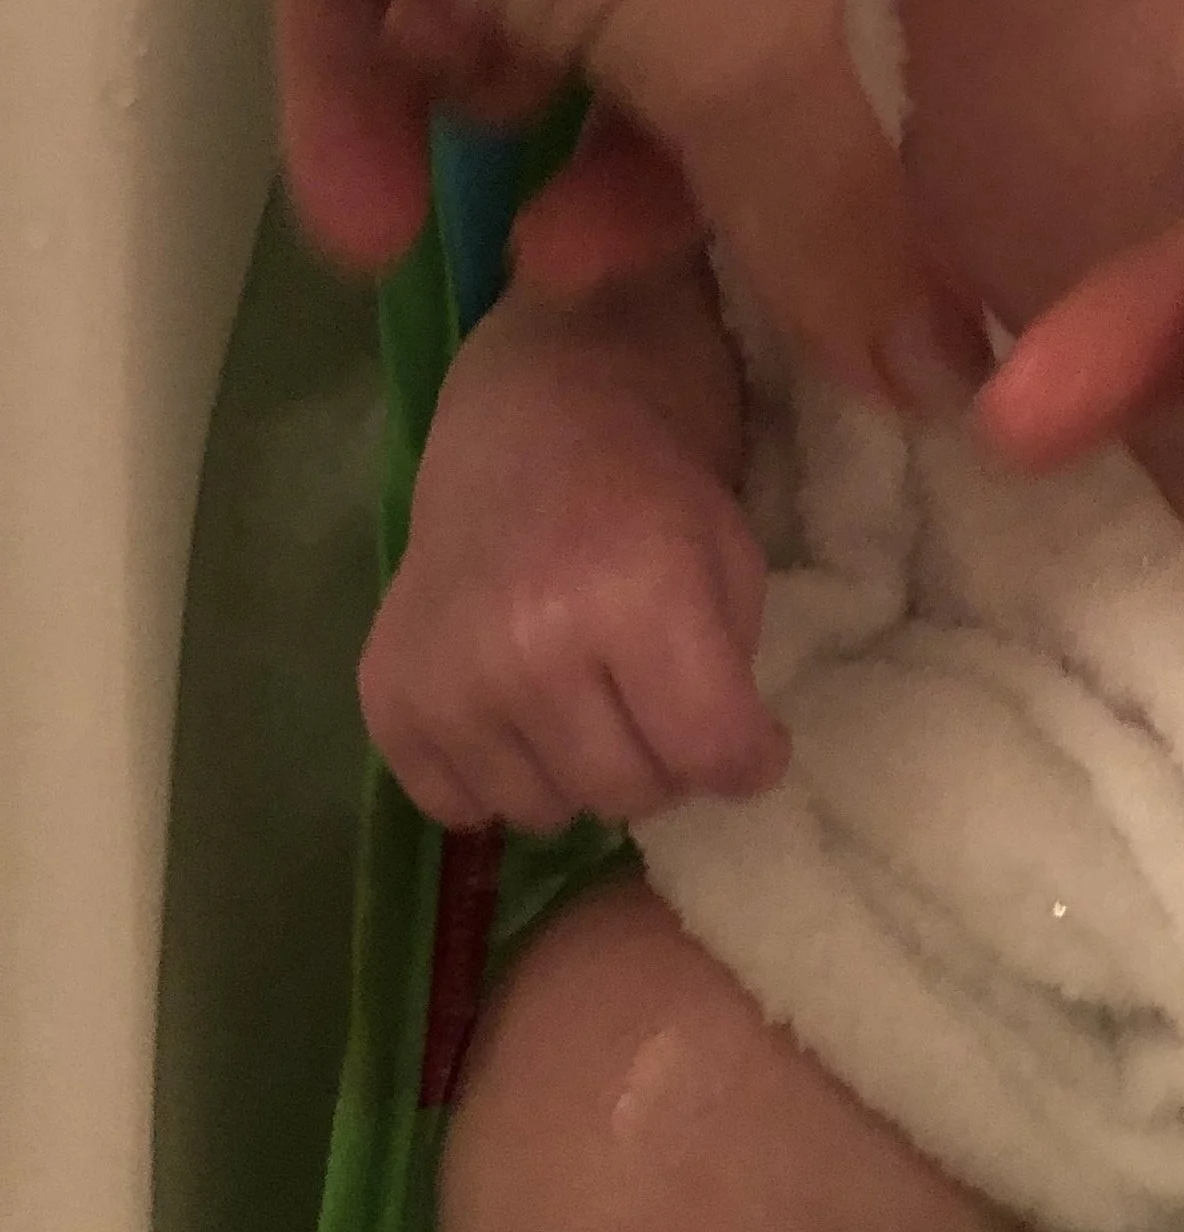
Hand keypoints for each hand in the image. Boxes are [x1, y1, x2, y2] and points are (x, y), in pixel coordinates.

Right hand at [358, 295, 787, 835]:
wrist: (534, 420)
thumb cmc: (651, 488)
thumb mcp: (731, 553)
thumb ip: (733, 668)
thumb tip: (721, 775)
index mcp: (638, 597)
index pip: (711, 754)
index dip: (746, 761)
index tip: (748, 746)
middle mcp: (533, 646)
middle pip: (628, 794)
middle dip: (662, 764)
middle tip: (657, 710)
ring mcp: (449, 676)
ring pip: (544, 812)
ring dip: (577, 775)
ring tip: (584, 701)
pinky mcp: (387, 696)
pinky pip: (456, 807)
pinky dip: (494, 779)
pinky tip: (515, 712)